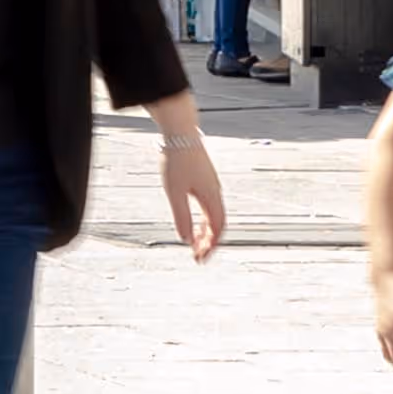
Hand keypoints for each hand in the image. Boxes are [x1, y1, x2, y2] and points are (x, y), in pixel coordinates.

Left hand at [158, 119, 231, 263]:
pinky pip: (209, 206)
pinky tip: (195, 222)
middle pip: (217, 224)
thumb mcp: (175, 192)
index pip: (217, 229)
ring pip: (213, 215)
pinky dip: (204, 219)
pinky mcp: (205, 180)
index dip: (211, 246)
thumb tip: (186, 240)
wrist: (181, 134)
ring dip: (206, 231)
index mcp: (212, 198)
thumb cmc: (177, 161)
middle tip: (197, 256)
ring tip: (195, 243)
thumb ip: (182, 216)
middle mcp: (216, 193)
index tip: (201, 259)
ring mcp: (212, 186)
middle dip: (209, 242)